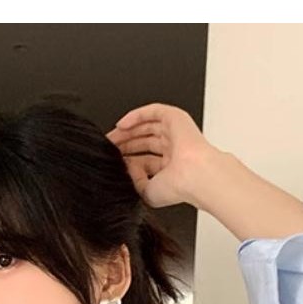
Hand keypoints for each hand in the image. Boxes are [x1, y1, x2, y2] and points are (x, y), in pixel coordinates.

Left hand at [105, 102, 222, 208]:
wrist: (193, 175)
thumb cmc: (178, 187)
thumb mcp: (147, 192)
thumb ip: (134, 180)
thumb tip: (126, 166)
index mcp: (171, 168)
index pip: (145, 160)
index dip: (127, 159)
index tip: (112, 162)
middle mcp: (174, 150)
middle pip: (145, 142)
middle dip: (125, 144)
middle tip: (108, 148)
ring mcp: (176, 133)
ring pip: (147, 126)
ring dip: (128, 131)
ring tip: (111, 137)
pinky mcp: (177, 118)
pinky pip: (153, 112)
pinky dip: (136, 116)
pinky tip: (121, 125)